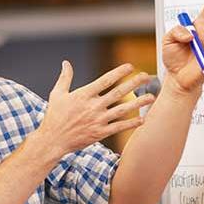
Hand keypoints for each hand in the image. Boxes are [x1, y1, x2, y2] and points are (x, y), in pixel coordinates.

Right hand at [36, 62, 155, 156]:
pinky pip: (119, 127)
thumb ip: (64, 77)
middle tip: (146, 76)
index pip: (105, 80)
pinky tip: (142, 119)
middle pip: (118, 92)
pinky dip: (130, 123)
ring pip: (122, 110)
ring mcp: (98, 120)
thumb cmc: (54, 116)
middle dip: (134, 83)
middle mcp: (93, 106)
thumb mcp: (57, 94)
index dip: (119, 72)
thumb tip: (66, 63)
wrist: (53, 140)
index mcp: (83, 95)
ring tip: (151, 96)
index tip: (131, 67)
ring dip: (138, 103)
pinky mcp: (100, 133)